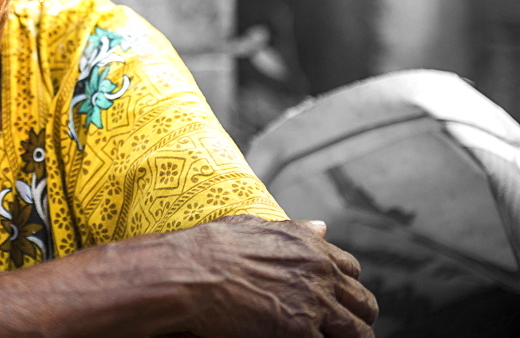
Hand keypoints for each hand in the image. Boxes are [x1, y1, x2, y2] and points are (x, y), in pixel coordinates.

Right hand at [129, 215, 376, 336]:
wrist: (190, 272)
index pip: (352, 270)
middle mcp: (320, 272)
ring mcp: (314, 303)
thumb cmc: (211, 248)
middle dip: (356, 317)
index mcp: (310, 246)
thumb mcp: (253, 226)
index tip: (336, 299)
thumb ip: (294, 230)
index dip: (345, 287)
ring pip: (358, 332)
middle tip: (342, 330)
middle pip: (364, 303)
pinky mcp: (301, 331)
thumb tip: (321, 227)